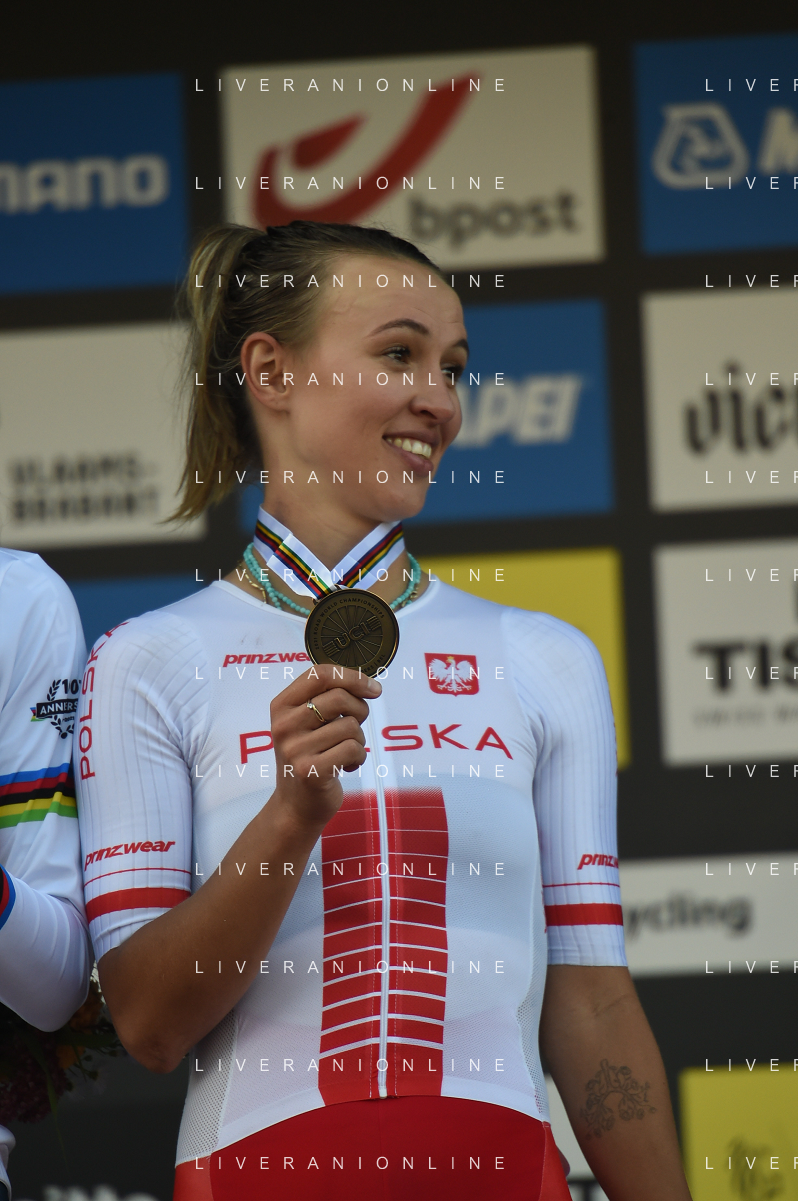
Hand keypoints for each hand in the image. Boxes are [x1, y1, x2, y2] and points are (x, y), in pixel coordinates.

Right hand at [269, 664, 380, 827]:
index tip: (373, 688)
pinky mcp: (310, 771)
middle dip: (360, 709)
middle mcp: (284, 725)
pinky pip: (353, 749)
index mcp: (281, 706)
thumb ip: (326, 699)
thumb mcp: (306, 723)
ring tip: (346, 752)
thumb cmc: (309, 757)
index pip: (319, 674)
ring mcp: (295, 749)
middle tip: (356, 725)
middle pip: (339, 697)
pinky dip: (359, 757)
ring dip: (358, 739)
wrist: (296, 805)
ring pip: (350, 726)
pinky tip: (346, 766)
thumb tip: (368, 684)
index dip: (352, 676)